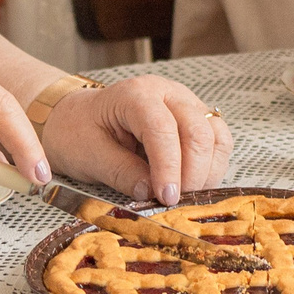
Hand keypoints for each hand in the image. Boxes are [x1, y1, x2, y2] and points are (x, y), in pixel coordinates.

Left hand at [41, 77, 232, 206]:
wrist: (76, 118)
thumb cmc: (79, 131)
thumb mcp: (89, 155)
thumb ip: (121, 172)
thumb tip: (151, 193)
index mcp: (136, 94)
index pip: (163, 128)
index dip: (168, 166)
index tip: (166, 198)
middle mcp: (167, 92)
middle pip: (197, 130)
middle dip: (191, 173)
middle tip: (173, 202)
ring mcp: (185, 103)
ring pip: (215, 136)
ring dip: (206, 171)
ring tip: (183, 195)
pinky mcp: (194, 118)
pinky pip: (218, 141)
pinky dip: (212, 166)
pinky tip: (192, 184)